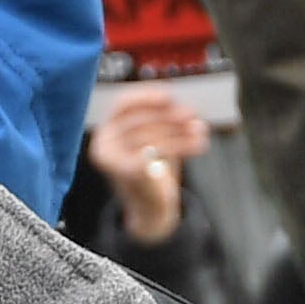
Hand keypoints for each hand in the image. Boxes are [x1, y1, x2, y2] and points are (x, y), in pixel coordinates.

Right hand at [86, 87, 209, 245]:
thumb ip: (165, 120)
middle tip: (193, 115)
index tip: (170, 96)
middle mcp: (103, 143)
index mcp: (106, 131)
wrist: (150, 208)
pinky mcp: (128, 172)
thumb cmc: (153, 168)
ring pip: (152, 135)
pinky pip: (157, 151)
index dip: (147, 97)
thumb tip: (187, 111)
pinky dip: (181, 146)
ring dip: (181, 132)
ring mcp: (112, 159)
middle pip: (140, 120)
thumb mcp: (156, 138)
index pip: (123, 104)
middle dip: (170, 116)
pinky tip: (198, 145)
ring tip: (201, 132)